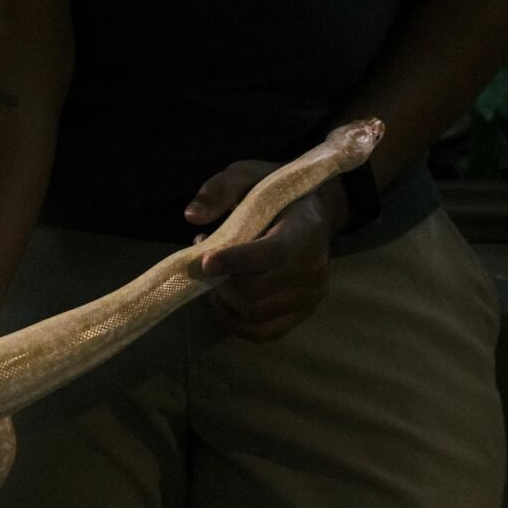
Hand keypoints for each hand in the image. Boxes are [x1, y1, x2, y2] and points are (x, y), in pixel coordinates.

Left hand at [184, 160, 349, 341]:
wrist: (315, 211)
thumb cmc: (276, 194)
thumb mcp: (247, 175)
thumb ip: (219, 190)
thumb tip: (192, 216)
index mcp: (303, 231)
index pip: (269, 255)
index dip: (233, 262)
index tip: (203, 262)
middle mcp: (312, 268)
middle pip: (254, 292)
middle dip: (220, 282)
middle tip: (204, 265)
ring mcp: (310, 295)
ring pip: (254, 314)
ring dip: (223, 301)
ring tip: (214, 278)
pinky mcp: (302, 313)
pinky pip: (262, 332)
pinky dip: (235, 322)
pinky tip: (223, 301)